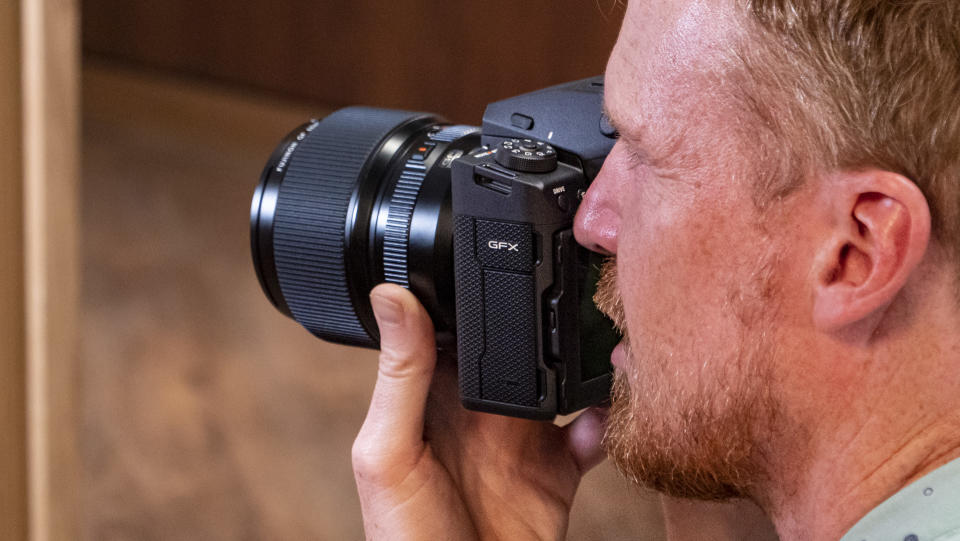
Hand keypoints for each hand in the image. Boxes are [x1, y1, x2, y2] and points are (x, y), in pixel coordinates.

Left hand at [352, 283, 608, 539]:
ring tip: (605, 337)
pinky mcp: (558, 471)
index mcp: (431, 395)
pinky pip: (591, 433)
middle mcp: (479, 408)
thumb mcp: (387, 453)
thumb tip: (392, 296)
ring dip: (583, 359)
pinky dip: (607, 418)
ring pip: (560, 380)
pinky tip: (609, 411)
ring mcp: (522, 439)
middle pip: (517, 344)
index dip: (474, 288)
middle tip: (572, 282)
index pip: (454, 325)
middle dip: (543, 317)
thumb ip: (398, 377)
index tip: (499, 245)